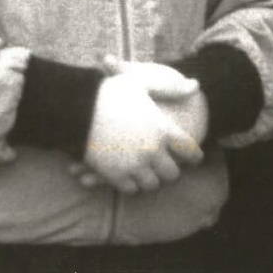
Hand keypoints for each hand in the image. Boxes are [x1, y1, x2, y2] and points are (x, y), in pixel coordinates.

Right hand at [80, 69, 202, 194]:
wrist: (77, 111)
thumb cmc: (110, 94)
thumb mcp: (143, 83)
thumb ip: (171, 87)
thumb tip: (196, 86)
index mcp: (162, 130)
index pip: (189, 151)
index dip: (194, 156)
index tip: (194, 158)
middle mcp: (151, 151)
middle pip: (172, 174)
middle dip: (171, 170)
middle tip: (168, 165)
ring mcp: (132, 166)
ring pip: (152, 185)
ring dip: (151, 178)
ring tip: (148, 171)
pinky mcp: (114, 176)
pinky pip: (131, 190)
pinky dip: (132, 184)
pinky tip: (130, 174)